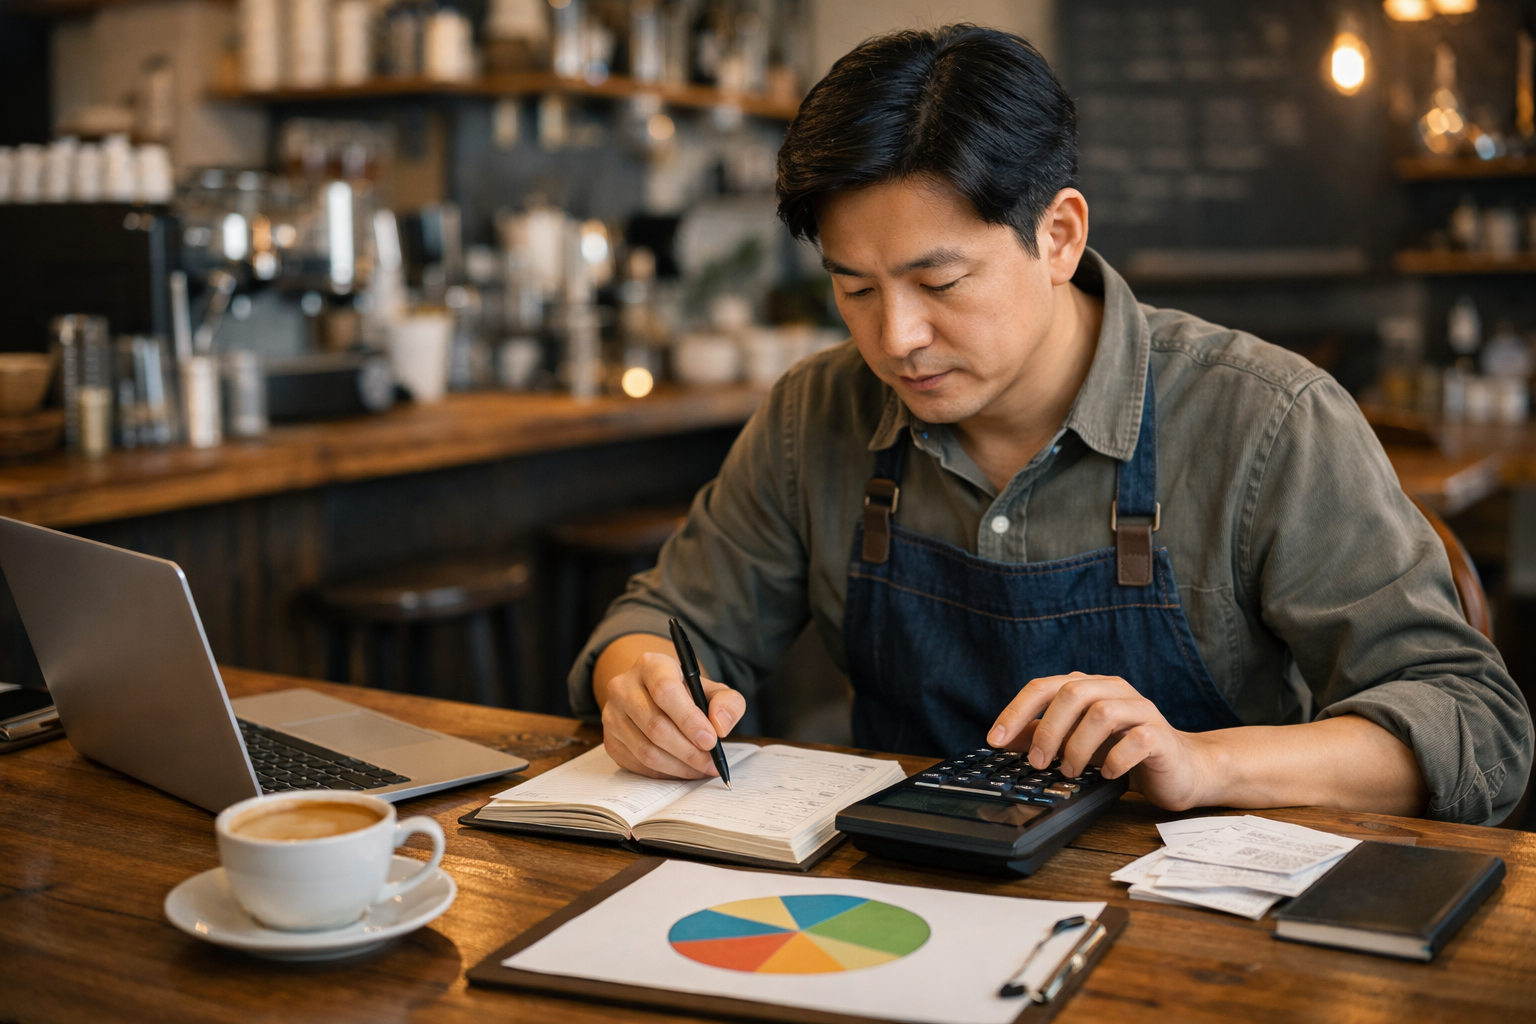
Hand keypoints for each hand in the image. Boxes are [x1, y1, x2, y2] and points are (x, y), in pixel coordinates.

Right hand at [598, 649, 745, 779]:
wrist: (654, 697)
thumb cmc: (687, 694)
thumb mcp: (713, 690)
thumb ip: (728, 703)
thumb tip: (720, 726)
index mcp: (651, 665)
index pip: (665, 691)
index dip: (689, 719)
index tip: (711, 740)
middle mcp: (624, 687)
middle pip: (656, 726)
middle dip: (689, 751)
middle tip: (711, 762)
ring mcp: (613, 715)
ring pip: (646, 750)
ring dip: (679, 766)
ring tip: (702, 769)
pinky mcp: (610, 741)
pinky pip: (638, 765)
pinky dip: (665, 773)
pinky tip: (683, 769)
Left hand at [987, 672, 1214, 810]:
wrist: (1182, 770)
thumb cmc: (1125, 754)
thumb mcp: (1077, 744)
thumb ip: (1045, 737)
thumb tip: (1005, 740)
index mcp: (1090, 687)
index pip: (1044, 686)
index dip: (1016, 711)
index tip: (995, 740)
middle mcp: (1114, 691)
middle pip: (1073, 693)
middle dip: (1048, 730)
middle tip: (1038, 763)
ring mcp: (1140, 711)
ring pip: (1102, 713)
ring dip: (1078, 746)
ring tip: (1071, 771)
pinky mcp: (1161, 736)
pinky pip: (1135, 740)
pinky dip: (1115, 760)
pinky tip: (1107, 775)